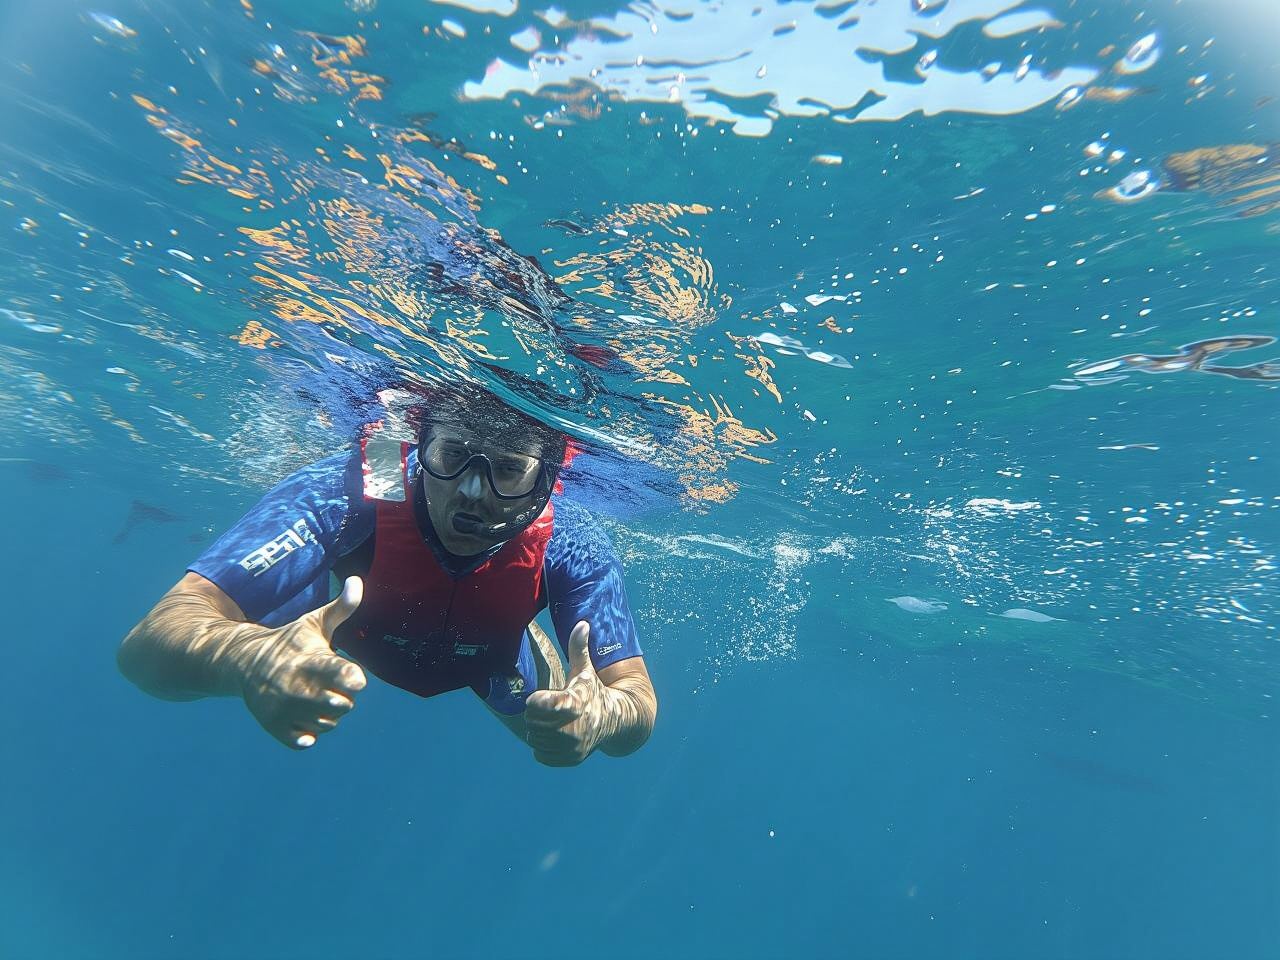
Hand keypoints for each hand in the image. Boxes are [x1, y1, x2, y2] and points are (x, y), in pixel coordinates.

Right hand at [231, 577, 366, 749]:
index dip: (351, 678)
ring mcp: (284, 710)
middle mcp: (298, 687)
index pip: (340, 674)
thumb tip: (358, 581)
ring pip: (328, 724)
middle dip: (343, 697)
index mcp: (311, 661)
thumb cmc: (289, 641)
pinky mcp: (274, 727)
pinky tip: (301, 716)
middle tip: (330, 686)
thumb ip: (342, 607)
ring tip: (313, 696)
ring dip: (327, 714)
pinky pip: (305, 741)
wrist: (243, 662)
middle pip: (343, 705)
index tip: (356, 679)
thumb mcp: (314, 622)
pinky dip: (308, 733)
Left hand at [524, 621, 614, 766]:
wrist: (615, 720)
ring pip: (535, 739)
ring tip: (552, 721)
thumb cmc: (594, 691)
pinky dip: (544, 747)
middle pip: (532, 722)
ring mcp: (572, 747)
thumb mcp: (586, 670)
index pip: (537, 704)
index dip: (536, 699)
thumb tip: (582, 623)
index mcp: (575, 703)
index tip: (542, 696)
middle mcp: (574, 729)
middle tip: (547, 708)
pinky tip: (555, 736)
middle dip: (535, 714)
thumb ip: (579, 648)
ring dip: (539, 731)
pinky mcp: (570, 760)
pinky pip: (540, 755)